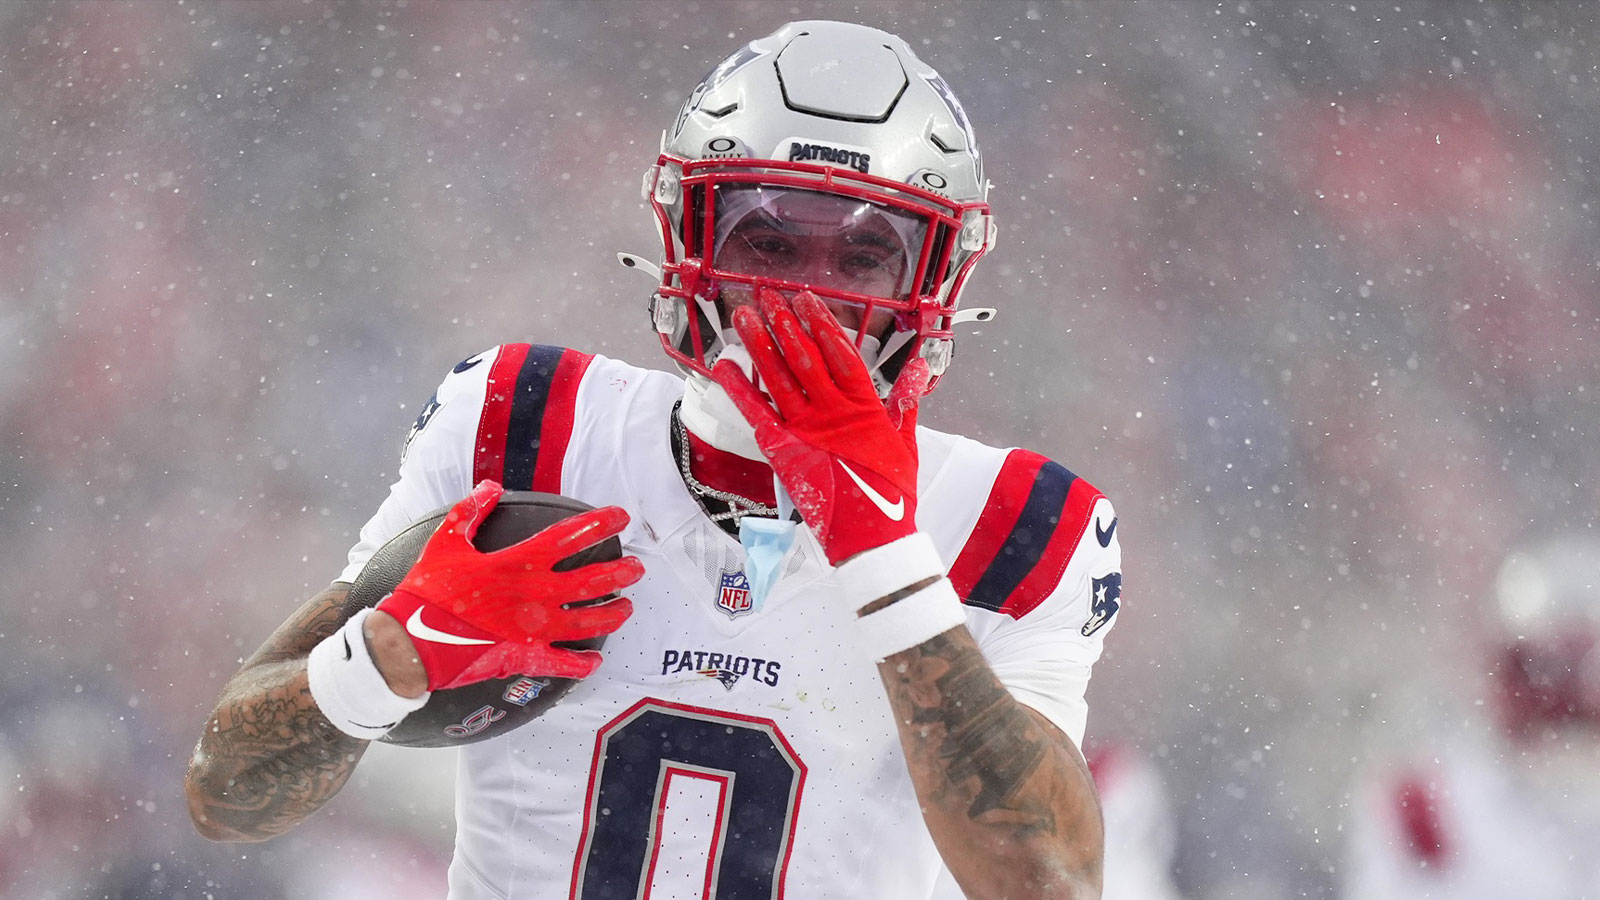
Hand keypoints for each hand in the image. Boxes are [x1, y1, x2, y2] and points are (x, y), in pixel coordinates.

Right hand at [374, 480, 641, 689]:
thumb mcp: (446, 540)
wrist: (410, 641)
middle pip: (590, 581)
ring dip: (611, 615)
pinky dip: (581, 665)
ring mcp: (532, 629)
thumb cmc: (427, 589)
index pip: (570, 537)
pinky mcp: (522, 656)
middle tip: (637, 569)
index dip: (599, 524)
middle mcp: (534, 594)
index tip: (621, 517)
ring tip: (627, 608)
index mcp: (518, 562)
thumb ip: (471, 510)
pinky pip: (561, 663)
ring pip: (586, 622)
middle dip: (620, 573)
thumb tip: (491, 487)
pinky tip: (596, 663)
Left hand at [712, 288, 929, 564]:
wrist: (872, 536)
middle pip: (803, 356)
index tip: (805, 298)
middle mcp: (832, 411)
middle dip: (784, 323)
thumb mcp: (906, 441)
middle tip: (766, 294)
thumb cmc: (891, 492)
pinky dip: (738, 388)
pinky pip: (756, 413)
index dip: (821, 322)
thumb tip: (919, 366)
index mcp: (864, 405)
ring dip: (759, 343)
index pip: (839, 352)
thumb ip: (906, 400)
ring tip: (744, 314)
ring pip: (778, 377)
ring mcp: (805, 430)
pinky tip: (724, 366)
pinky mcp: (783, 451)